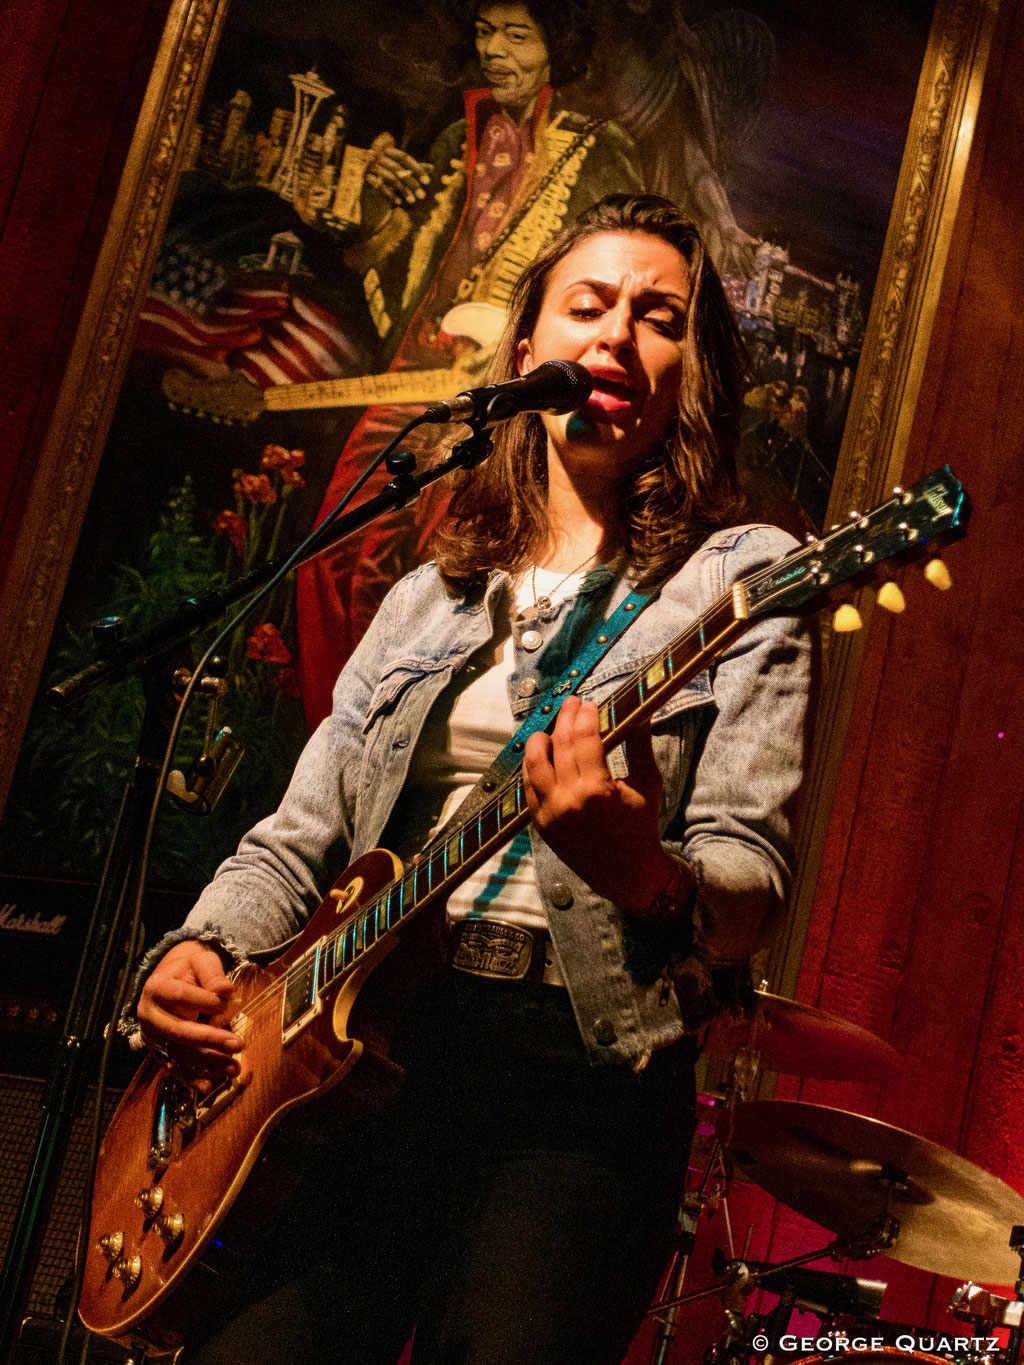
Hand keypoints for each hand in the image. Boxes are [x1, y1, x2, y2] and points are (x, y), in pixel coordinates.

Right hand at [137, 940, 242, 1085]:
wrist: (171, 980)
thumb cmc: (189, 970)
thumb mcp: (200, 961)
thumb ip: (212, 973)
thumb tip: (226, 990)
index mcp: (156, 988)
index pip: (178, 996)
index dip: (201, 1001)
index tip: (225, 1004)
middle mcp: (149, 1015)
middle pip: (177, 1030)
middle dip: (208, 1039)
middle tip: (238, 1044)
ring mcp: (153, 1037)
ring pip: (178, 1053)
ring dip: (206, 1063)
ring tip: (234, 1068)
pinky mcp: (160, 1052)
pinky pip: (175, 1067)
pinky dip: (191, 1078)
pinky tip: (208, 1086)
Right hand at [364, 133, 431, 206]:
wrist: (365, 181)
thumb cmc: (387, 174)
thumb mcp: (401, 169)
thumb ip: (414, 168)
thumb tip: (432, 168)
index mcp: (387, 150)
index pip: (404, 158)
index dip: (417, 168)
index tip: (428, 181)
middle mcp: (378, 156)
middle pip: (398, 169)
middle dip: (412, 183)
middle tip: (423, 196)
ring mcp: (371, 166)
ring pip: (391, 178)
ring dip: (404, 191)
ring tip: (413, 201)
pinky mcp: (365, 178)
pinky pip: (380, 187)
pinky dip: (390, 195)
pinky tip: (400, 202)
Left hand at [523, 696, 680, 914]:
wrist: (628, 874)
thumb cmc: (642, 827)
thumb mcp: (648, 785)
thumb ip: (640, 746)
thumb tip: (640, 713)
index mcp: (597, 789)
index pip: (584, 738)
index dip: (585, 715)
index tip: (588, 704)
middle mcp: (569, 799)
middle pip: (559, 745)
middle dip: (564, 718)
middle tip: (570, 704)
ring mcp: (550, 813)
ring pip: (534, 764)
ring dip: (539, 740)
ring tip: (548, 729)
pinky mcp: (541, 824)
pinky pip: (528, 788)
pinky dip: (531, 768)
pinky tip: (539, 756)